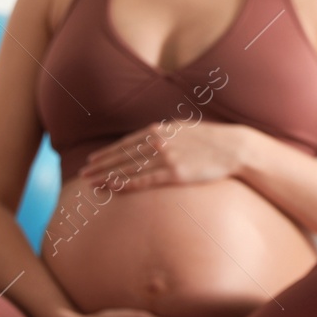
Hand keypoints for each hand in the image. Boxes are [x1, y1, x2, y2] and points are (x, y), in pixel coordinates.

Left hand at [76, 121, 247, 190]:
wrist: (234, 147)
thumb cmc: (211, 140)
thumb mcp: (184, 129)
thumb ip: (165, 134)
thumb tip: (151, 138)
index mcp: (159, 130)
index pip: (125, 144)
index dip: (107, 153)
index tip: (93, 161)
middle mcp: (158, 142)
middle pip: (122, 156)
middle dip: (100, 166)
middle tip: (83, 175)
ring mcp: (166, 157)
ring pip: (129, 169)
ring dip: (107, 177)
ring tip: (91, 184)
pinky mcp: (175, 173)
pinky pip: (145, 180)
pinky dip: (127, 183)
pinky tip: (113, 188)